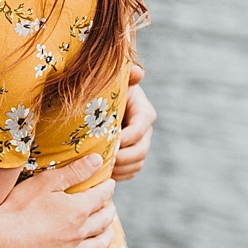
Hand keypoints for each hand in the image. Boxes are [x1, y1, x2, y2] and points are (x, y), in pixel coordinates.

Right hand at [0, 154, 116, 247]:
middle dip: (109, 211)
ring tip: (108, 230)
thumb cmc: (20, 207)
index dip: (107, 188)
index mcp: (78, 209)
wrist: (1, 240)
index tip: (109, 184)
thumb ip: (74, 171)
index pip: (101, 196)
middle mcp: (80, 232)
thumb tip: (97, 160)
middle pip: (104, 221)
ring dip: (107, 236)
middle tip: (110, 206)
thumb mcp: (46, 182)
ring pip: (99, 245)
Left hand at [111, 63, 154, 182]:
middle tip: (106, 160)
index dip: (129, 137)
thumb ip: (128, 76)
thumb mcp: (117, 81)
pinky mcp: (132, 157)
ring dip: (122, 169)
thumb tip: (137, 72)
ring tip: (104, 169)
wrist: (103, 104)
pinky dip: (120, 175)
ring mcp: (140, 145)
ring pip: (137, 163)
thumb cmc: (108, 90)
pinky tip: (105, 174)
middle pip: (141, 150)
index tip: (114, 142)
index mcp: (144, 112)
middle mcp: (145, 131)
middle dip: (125, 158)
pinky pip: (131, 171)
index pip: (141, 127)